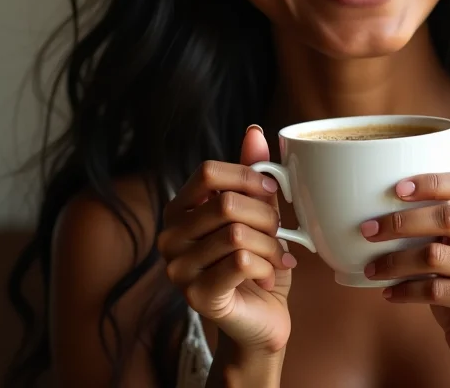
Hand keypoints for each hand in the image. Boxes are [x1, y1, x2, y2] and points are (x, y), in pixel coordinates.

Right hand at [158, 126, 295, 356]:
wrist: (261, 318)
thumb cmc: (257, 259)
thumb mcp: (258, 212)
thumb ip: (253, 175)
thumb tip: (253, 132)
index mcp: (181, 209)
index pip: (207, 172)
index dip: (246, 175)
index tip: (272, 190)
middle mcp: (170, 237)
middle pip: (227, 203)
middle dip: (266, 216)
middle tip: (280, 233)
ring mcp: (178, 269)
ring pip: (237, 234)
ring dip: (271, 245)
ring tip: (277, 257)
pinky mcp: (197, 296)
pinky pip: (240, 262)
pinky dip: (266, 266)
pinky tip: (269, 276)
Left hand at [360, 172, 449, 385]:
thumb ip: (441, 222)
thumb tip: (384, 202)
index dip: (431, 182)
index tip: (396, 189)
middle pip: (447, 218)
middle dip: (400, 223)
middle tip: (368, 231)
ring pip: (436, 256)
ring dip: (395, 262)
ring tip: (371, 267)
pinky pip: (437, 290)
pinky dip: (406, 290)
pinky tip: (389, 292)